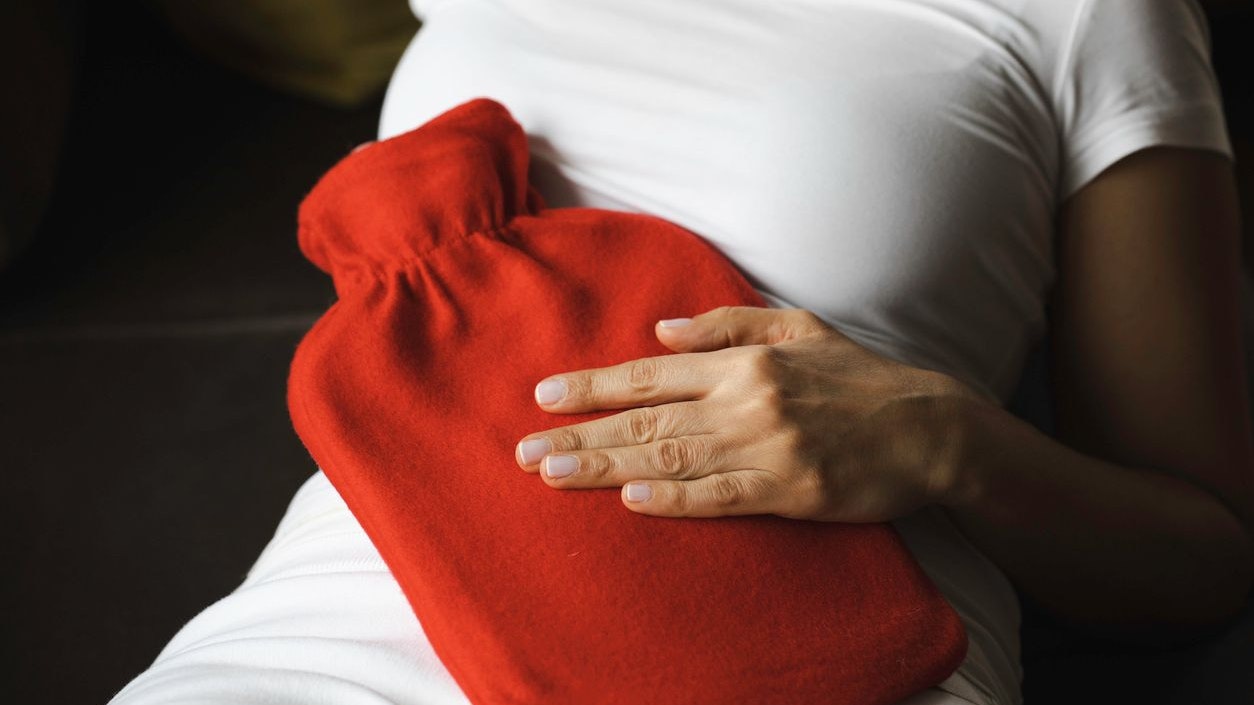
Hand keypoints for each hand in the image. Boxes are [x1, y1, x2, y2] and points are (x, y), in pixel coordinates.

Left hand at [515, 306, 986, 520]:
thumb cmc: (859, 377)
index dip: (594, 386)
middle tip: (525, 451)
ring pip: (669, 459)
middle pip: (645, 421)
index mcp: (743, 361)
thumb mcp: (796, 327)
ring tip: (554, 474)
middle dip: (579, 434)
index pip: (650, 373)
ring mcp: (766, 447)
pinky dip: (673, 500)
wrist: (929, 427)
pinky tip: (630, 502)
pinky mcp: (789, 490)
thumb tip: (658, 328)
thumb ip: (726, 325)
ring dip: (605, 468)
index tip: (544, 396)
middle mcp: (745, 400)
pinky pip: (719, 497)